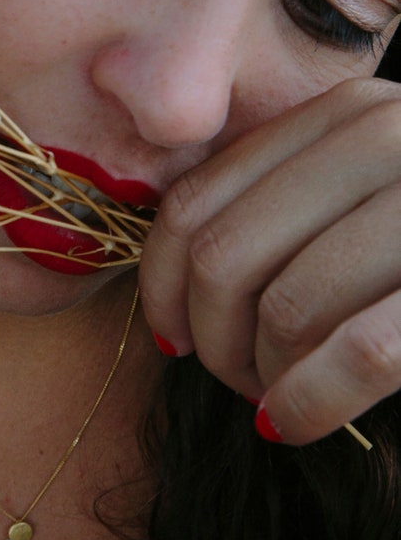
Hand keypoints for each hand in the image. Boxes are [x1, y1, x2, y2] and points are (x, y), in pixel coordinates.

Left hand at [139, 77, 400, 444]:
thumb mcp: (359, 195)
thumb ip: (283, 204)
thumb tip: (171, 280)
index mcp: (346, 114)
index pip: (197, 199)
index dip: (161, 280)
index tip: (170, 334)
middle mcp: (386, 137)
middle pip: (224, 253)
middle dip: (209, 336)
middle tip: (230, 378)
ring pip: (284, 305)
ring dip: (259, 375)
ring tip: (272, 397)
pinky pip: (355, 355)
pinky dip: (307, 403)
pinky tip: (294, 426)